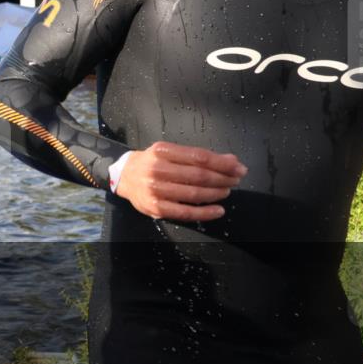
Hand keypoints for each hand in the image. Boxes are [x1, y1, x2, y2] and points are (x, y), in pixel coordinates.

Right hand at [115, 141, 246, 221]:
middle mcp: (157, 169)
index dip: (222, 163)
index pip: (199, 157)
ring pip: (194, 194)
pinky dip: (205, 213)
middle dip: (223, 178)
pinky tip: (218, 210)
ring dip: (216, 193)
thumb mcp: (170, 152)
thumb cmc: (151, 162)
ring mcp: (155, 190)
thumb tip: (231, 161)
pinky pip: (185, 212)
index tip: (238, 167)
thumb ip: (197, 156)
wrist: (124, 177)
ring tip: (226, 191)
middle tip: (236, 180)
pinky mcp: (156, 207)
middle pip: (198, 175)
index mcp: (162, 151)